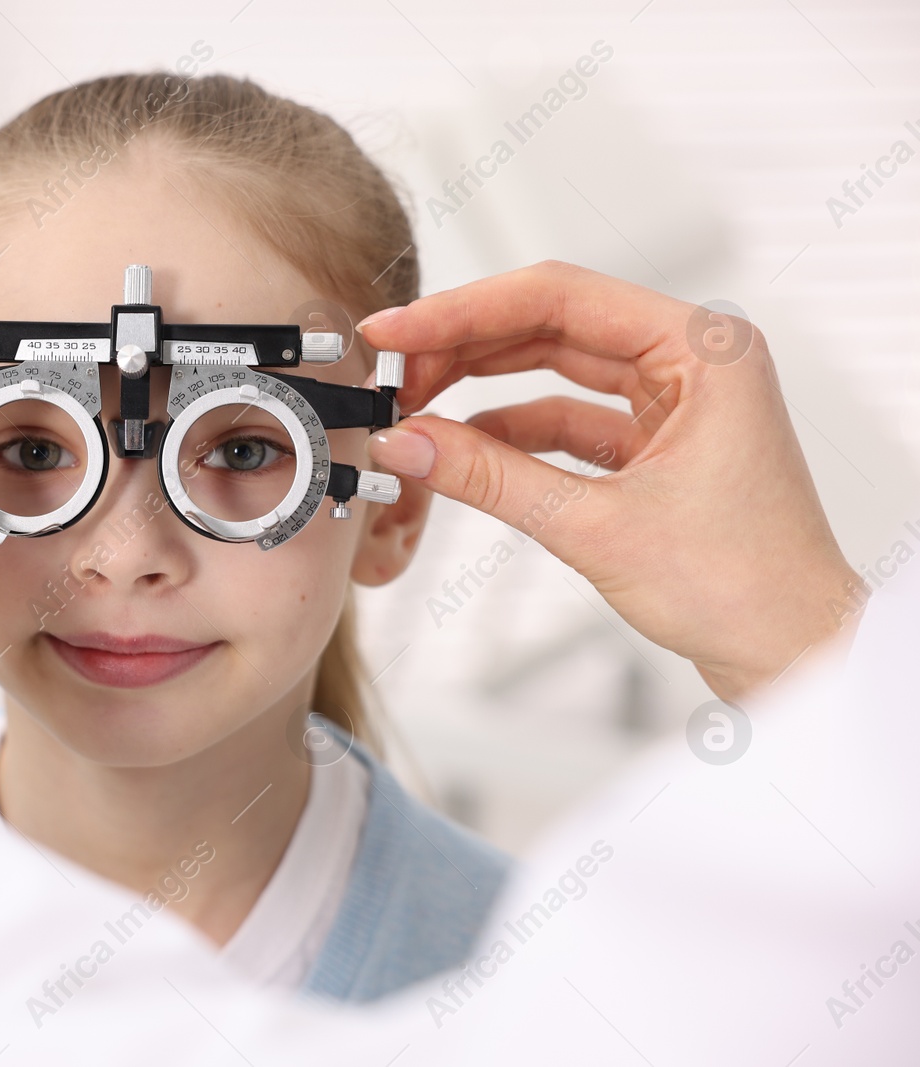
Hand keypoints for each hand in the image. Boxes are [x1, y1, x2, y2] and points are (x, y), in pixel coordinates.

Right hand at [360, 261, 860, 702]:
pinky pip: (568, 418)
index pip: (560, 298)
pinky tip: (464, 445)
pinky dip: (512, 430)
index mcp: (704, 349)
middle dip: (465, 346)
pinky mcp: (657, 445)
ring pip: (556, 369)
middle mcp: (693, 362)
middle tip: (393, 372)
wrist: (794, 656)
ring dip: (482, 385)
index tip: (398, 330)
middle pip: (552, 324)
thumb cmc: (748, 589)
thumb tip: (411, 442)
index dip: (463, 311)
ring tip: (417, 406)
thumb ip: (491, 477)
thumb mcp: (596, 526)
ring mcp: (677, 402)